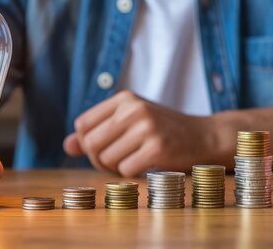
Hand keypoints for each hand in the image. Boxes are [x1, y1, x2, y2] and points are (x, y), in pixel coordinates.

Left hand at [63, 91, 218, 176]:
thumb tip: (67, 145)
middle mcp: (133, 109)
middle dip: (98, 160)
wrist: (204, 136)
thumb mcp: (130, 122)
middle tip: (116, 162)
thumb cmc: (163, 130)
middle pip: (91, 144)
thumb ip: (98, 132)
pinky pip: (125, 171)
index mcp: (124, 98)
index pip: (82, 125)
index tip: (105, 148)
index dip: (87, 143)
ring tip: (133, 162)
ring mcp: (146, 127)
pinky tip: (146, 167)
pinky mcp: (157, 148)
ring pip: (106, 160)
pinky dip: (131, 175)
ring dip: (115, 169)